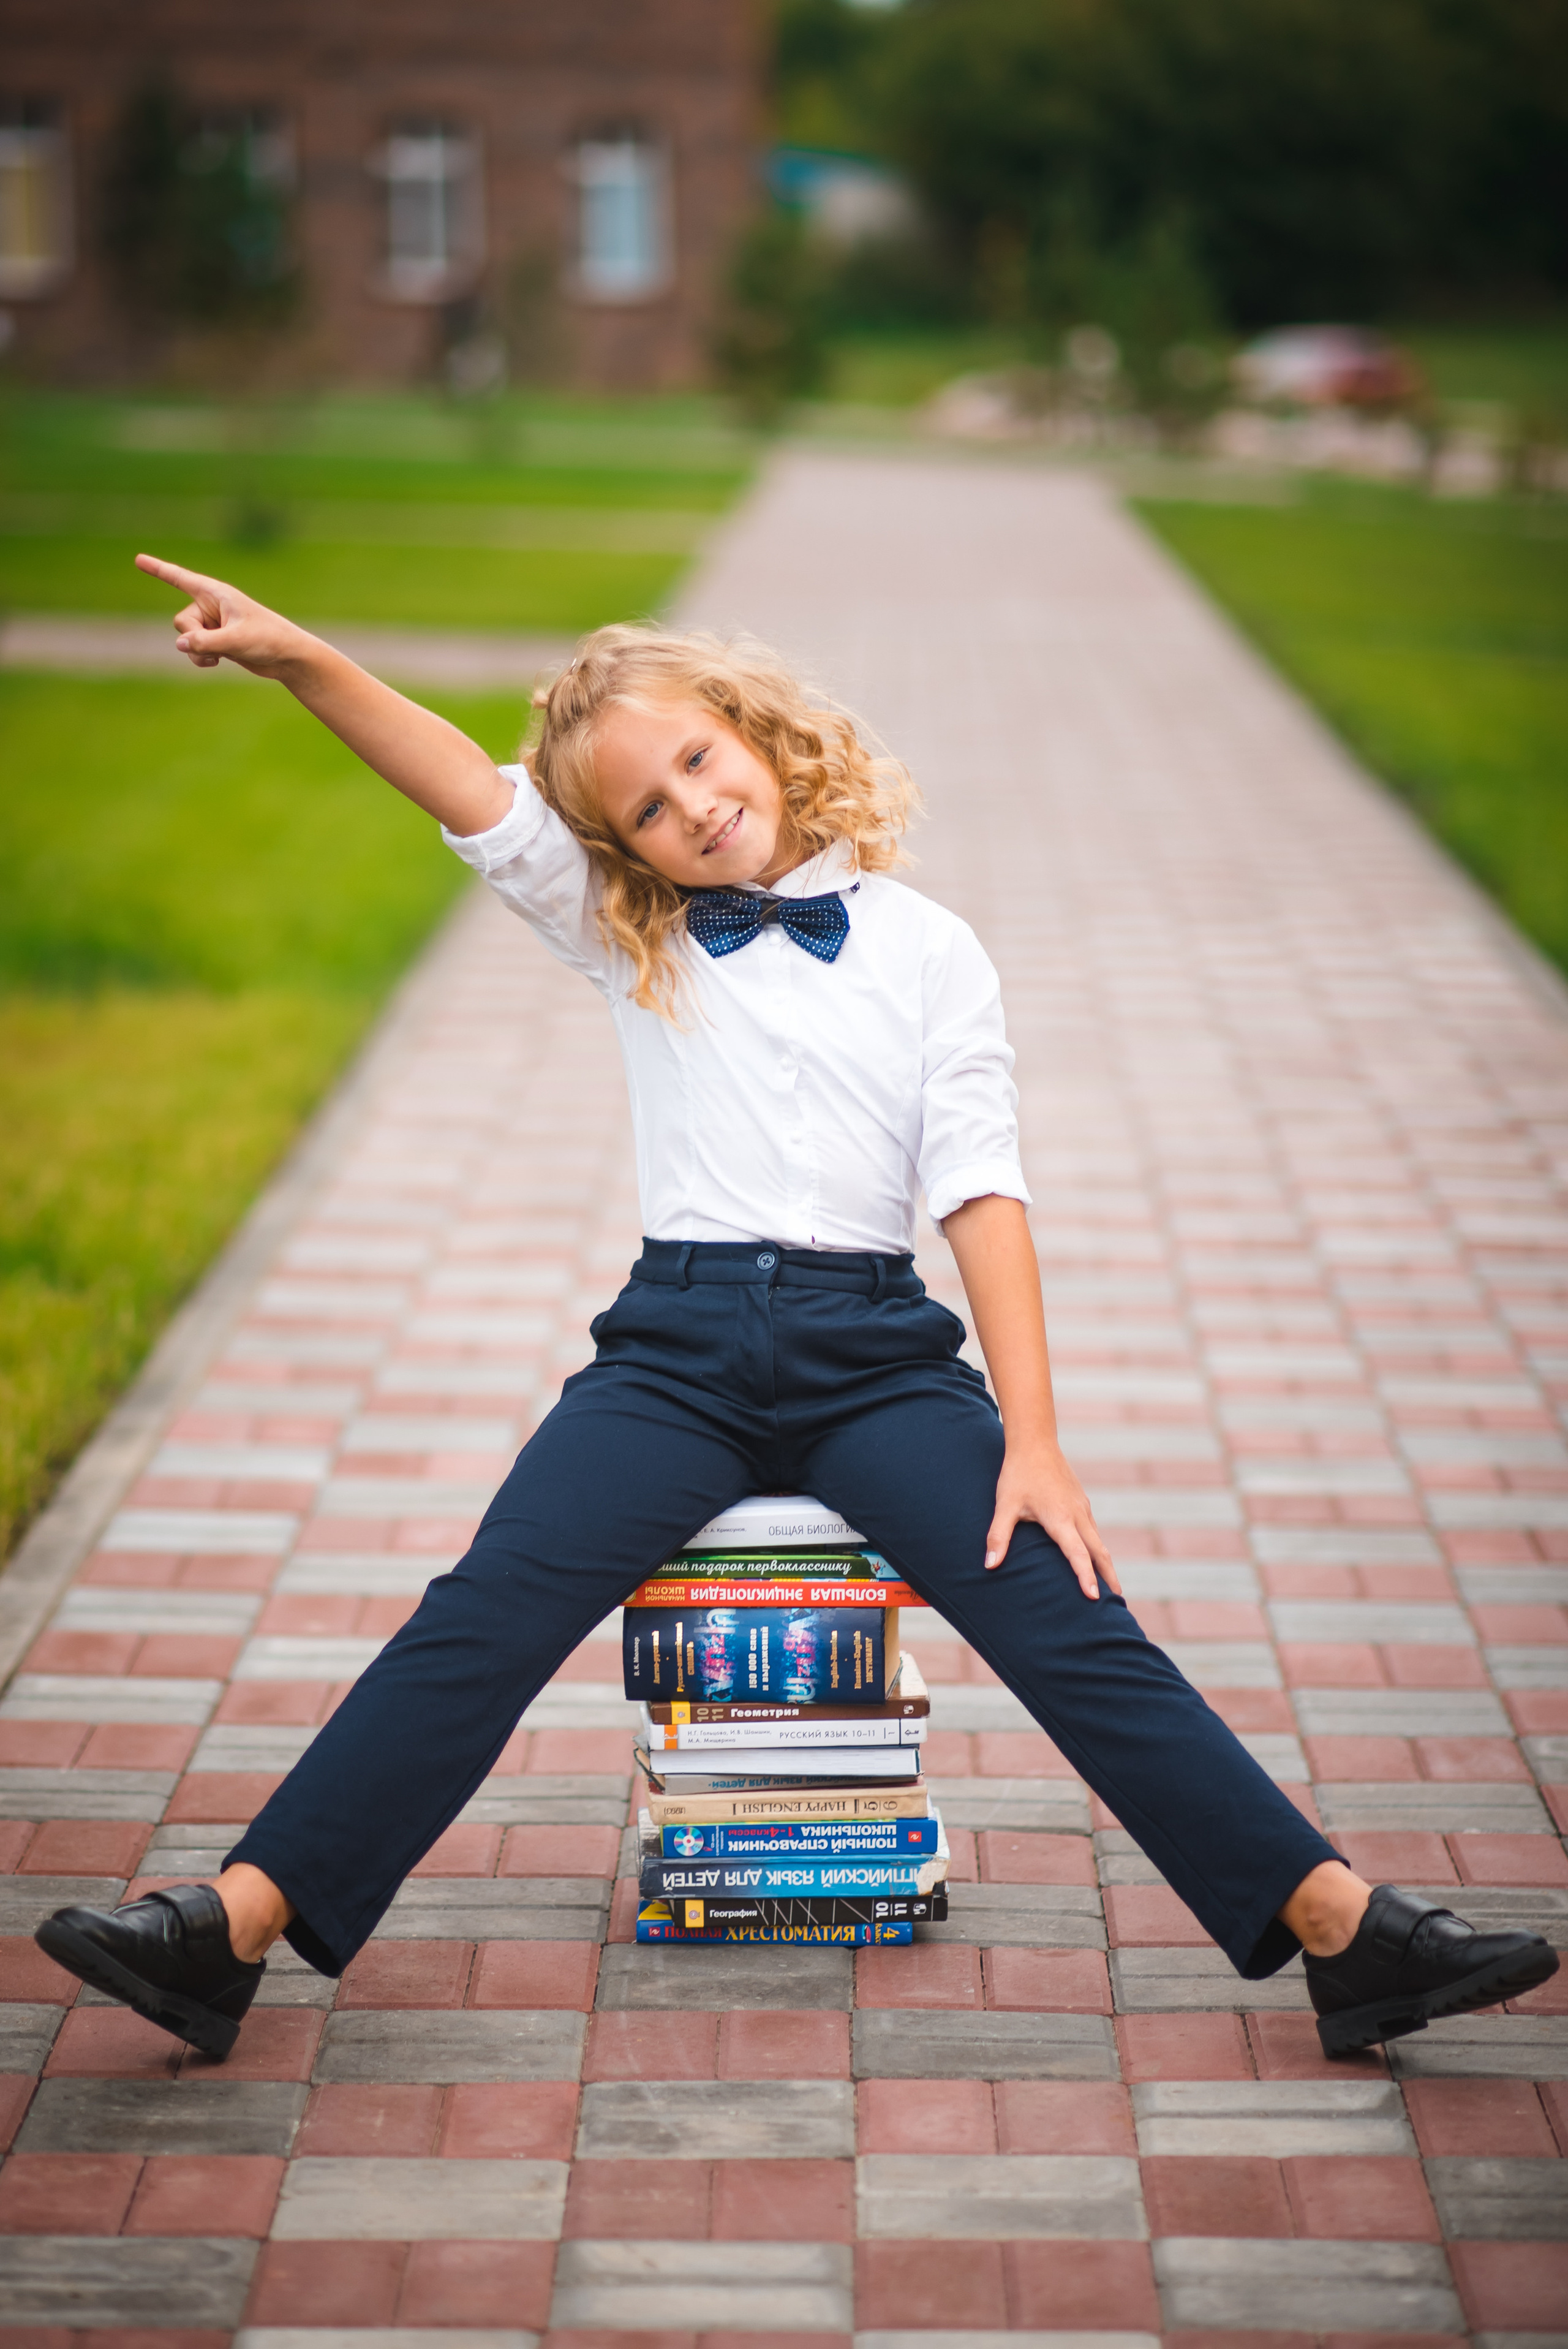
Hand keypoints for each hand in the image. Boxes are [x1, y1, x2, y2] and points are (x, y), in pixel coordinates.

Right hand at [134, 553, 316, 679]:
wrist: (287, 657)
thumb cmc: (268, 639)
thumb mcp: (235, 640)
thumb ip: (205, 642)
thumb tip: (179, 644)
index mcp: (216, 593)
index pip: (180, 578)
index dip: (158, 570)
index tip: (137, 559)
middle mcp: (211, 606)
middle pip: (182, 621)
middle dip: (195, 636)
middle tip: (220, 643)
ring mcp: (212, 625)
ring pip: (186, 639)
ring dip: (199, 652)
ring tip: (224, 655)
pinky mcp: (216, 642)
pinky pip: (194, 650)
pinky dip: (202, 658)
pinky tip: (219, 662)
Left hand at [985, 1431, 1120, 1599]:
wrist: (1035, 1442)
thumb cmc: (1018, 1474)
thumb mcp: (1005, 1505)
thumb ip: (998, 1536)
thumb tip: (989, 1565)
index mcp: (1060, 1518)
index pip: (1077, 1554)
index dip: (1086, 1577)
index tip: (1095, 1597)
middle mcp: (1077, 1515)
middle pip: (1099, 1551)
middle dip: (1108, 1576)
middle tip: (1116, 1600)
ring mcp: (1082, 1507)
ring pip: (1098, 1540)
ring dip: (1105, 1563)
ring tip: (1110, 1584)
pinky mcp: (1081, 1501)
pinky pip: (1093, 1529)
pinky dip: (1098, 1547)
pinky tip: (1094, 1555)